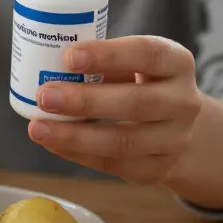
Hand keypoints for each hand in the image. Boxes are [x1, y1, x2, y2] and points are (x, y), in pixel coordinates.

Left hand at [28, 36, 203, 185]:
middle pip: (136, 103)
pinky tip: (52, 143)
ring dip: (75, 136)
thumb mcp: (132, 62)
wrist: (175, 125)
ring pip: (124, 142)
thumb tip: (45, 65)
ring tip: (38, 128)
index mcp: (177, 62)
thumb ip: (100, 61)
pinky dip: (78, 154)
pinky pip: (114, 165)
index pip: (148, 53)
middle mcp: (184, 102)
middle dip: (85, 101)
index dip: (108, 54)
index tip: (69, 56)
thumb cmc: (139, 81)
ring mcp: (175, 140)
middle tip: (44, 96)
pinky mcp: (158, 169)